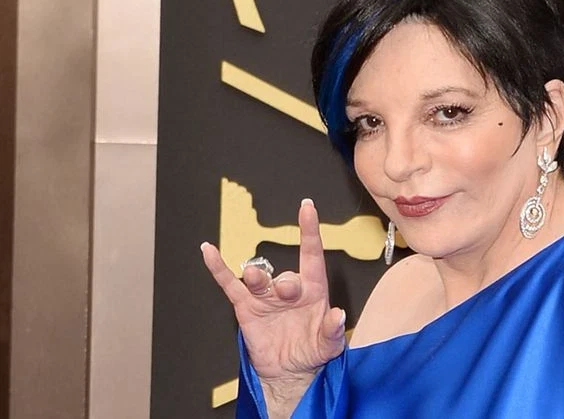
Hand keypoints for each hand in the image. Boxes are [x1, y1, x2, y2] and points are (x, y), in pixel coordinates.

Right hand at [201, 199, 345, 400]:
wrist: (288, 372)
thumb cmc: (312, 352)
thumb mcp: (328, 345)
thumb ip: (333, 331)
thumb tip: (338, 315)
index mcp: (313, 290)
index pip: (312, 255)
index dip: (310, 231)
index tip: (307, 207)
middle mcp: (289, 289)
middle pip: (286, 276)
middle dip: (286, 283)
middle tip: (286, 291)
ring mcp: (267, 297)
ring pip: (259, 279)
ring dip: (257, 278)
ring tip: (257, 281)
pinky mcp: (246, 307)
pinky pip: (230, 284)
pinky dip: (218, 268)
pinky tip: (208, 251)